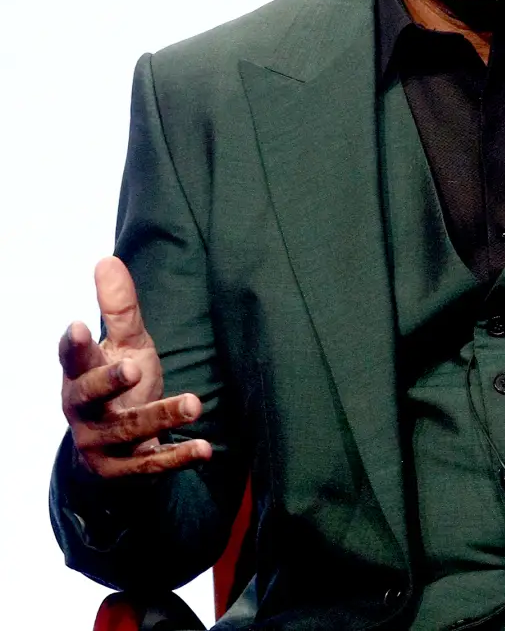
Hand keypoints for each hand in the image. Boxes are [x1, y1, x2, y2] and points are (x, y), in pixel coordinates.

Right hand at [59, 256, 211, 476]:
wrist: (112, 454)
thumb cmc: (120, 387)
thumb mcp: (124, 346)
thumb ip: (118, 308)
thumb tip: (107, 259)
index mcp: (80, 376)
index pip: (72, 358)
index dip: (73, 345)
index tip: (77, 325)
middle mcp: (83, 411)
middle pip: (89, 396)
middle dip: (108, 382)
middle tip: (132, 368)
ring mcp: (100, 444)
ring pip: (128, 430)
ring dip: (162, 416)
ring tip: (195, 403)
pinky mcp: (122, 472)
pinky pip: (151, 466)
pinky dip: (178, 457)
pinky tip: (204, 449)